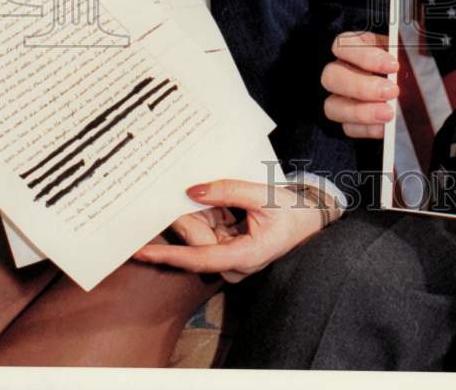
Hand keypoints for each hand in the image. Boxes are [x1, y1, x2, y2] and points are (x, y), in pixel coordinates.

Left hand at [132, 180, 327, 276]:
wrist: (311, 220)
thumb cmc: (293, 210)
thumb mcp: (264, 196)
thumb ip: (230, 191)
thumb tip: (193, 191)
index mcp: (247, 256)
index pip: (201, 258)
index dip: (171, 254)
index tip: (144, 251)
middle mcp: (235, 265)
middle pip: (197, 242)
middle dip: (185, 217)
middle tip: (169, 191)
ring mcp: (231, 259)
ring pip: (200, 236)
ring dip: (195, 213)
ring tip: (193, 191)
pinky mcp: (230, 250)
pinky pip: (208, 232)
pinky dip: (203, 214)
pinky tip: (201, 199)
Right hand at [322, 31, 398, 138]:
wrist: (406, 84)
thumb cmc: (400, 64)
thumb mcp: (401, 51)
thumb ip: (399, 53)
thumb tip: (399, 63)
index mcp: (351, 47)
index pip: (342, 45)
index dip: (365, 56)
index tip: (393, 65)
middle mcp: (338, 70)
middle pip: (331, 76)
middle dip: (362, 86)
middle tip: (391, 91)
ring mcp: (338, 97)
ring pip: (332, 106)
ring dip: (361, 112)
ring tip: (388, 113)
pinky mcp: (345, 119)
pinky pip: (346, 127)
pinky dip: (365, 129)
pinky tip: (382, 127)